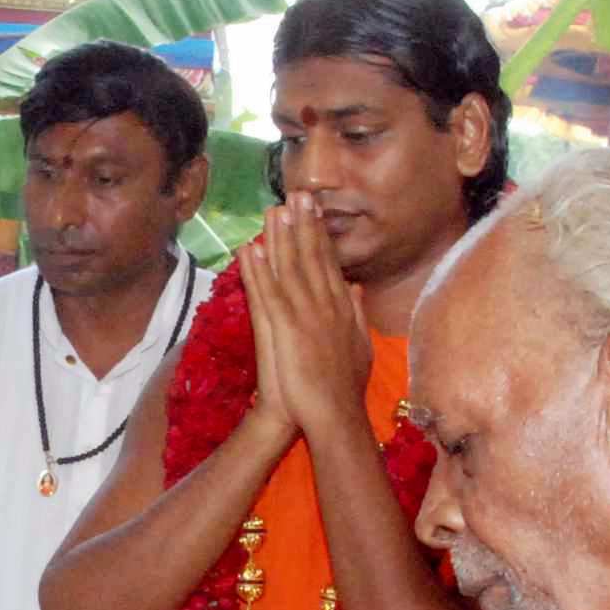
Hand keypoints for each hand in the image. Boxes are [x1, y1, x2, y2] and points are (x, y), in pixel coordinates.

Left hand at [242, 202, 373, 454]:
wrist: (334, 414)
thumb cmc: (344, 386)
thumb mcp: (359, 345)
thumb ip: (356, 313)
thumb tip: (355, 288)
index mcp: (342, 307)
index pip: (329, 263)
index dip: (319, 234)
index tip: (313, 210)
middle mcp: (326, 304)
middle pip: (311, 257)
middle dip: (303, 224)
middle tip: (296, 194)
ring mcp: (305, 314)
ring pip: (290, 268)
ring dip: (280, 238)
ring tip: (272, 210)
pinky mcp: (284, 328)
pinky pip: (267, 292)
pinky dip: (257, 270)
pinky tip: (250, 249)